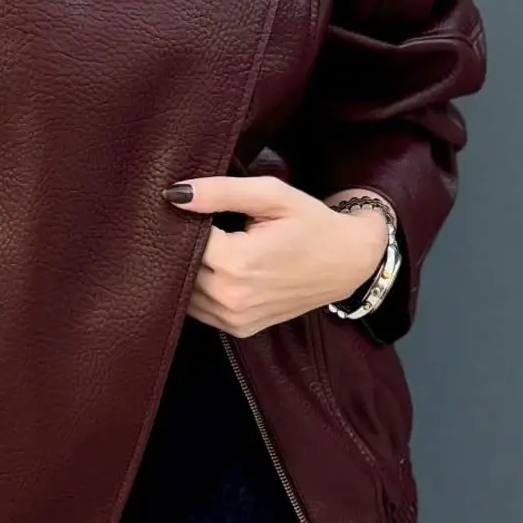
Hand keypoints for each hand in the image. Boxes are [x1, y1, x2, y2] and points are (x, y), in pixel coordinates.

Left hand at [164, 174, 389, 337]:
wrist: (348, 262)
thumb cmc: (311, 223)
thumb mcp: (271, 195)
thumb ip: (221, 192)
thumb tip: (174, 195)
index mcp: (237, 262)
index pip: (183, 238)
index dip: (183, 219)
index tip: (190, 206)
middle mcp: (232, 297)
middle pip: (179, 268)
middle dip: (182, 244)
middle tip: (195, 223)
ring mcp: (235, 319)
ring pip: (184, 292)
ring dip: (186, 270)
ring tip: (206, 244)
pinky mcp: (239, 330)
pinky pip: (199, 310)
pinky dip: (197, 290)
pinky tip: (212, 268)